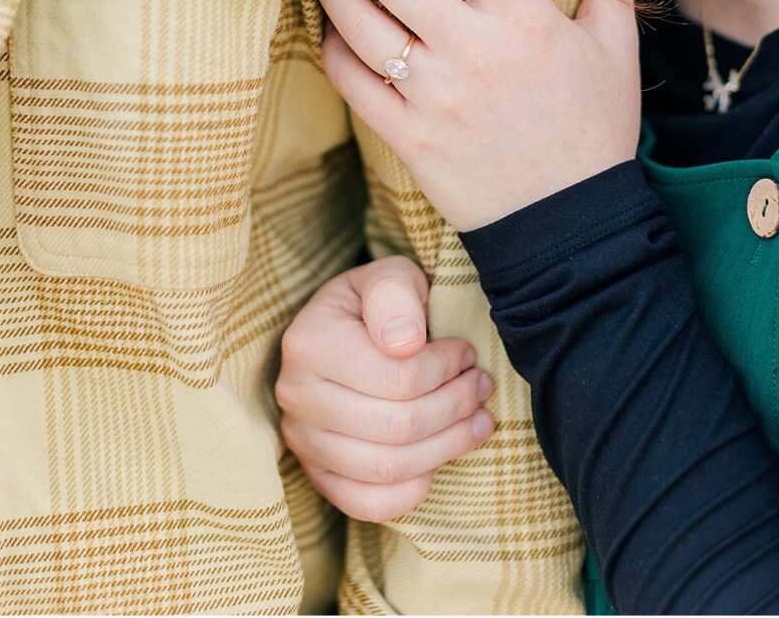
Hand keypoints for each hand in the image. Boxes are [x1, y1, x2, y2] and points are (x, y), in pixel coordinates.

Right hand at [277, 257, 495, 522]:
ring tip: (478, 419)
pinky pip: (368, 504)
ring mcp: (303, 441)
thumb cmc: (380, 302)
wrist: (350, 329)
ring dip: (448, 446)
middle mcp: (296, 396)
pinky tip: (440, 458)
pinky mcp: (317, 474)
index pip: (397, 377)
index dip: (446, 368)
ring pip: (388, 467)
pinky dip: (414, 489)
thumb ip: (395, 294)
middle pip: (398, 426)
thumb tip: (404, 343)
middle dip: (456, 406)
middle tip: (481, 385)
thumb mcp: (390, 275)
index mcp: (309, 342)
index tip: (466, 353)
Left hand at [314, 0, 640, 229]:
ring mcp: (436, 97)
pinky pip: (352, 80)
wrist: (573, 225)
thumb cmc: (596, 124)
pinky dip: (333, 47)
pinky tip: (331, 27)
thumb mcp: (615, 41)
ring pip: (359, 22)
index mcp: (529, 20)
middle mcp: (476, 52)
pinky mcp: (409, 138)